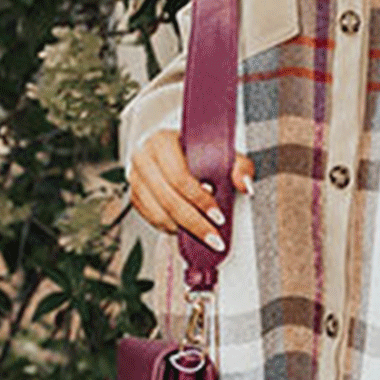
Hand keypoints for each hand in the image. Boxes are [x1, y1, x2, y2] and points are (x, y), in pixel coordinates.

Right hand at [129, 128, 254, 246]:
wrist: (176, 149)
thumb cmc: (198, 150)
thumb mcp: (222, 152)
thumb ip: (239, 166)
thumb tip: (244, 185)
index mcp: (162, 142)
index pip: (179, 177)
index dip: (200, 200)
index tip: (218, 216)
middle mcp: (143, 158)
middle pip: (168, 198)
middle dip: (194, 222)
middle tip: (214, 237)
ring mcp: (135, 178)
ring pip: (157, 212)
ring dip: (182, 228)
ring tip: (203, 235)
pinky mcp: (134, 194)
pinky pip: (150, 218)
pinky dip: (169, 227)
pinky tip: (186, 229)